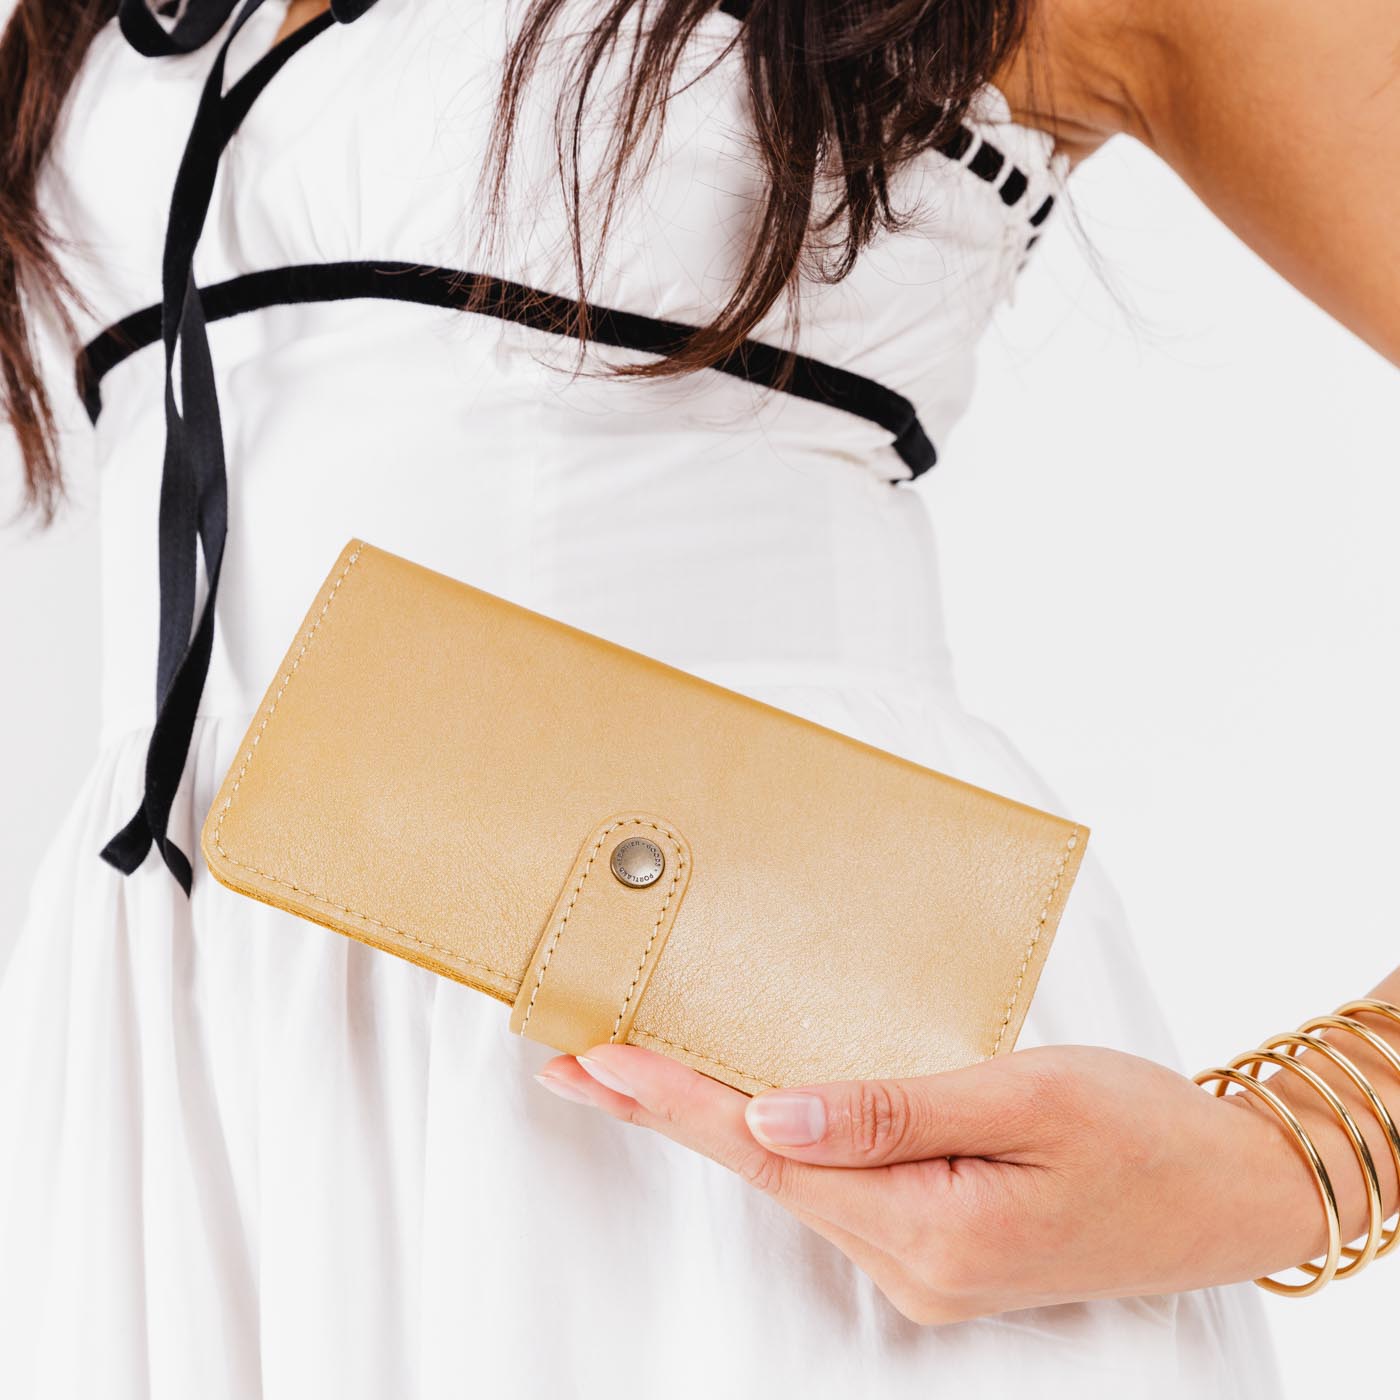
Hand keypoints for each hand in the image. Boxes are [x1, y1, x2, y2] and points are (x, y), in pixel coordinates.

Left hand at [534, 1042, 1348, 1323]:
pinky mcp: (938, 1241)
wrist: (1232, 1191)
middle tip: (571, 1061)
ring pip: (791, 1178)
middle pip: (760, 1170)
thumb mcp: (1028, 1097)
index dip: (673, 1101)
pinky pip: (835, 1183)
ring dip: (709, 1121)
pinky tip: (744, 1106)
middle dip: (661, 1110)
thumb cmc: (1147, 1134)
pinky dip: (775, 1137)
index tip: (593, 1059)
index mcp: (930, 1227)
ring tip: (631, 1073)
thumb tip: (773, 1115)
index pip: (767, 1152)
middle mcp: (912, 1259)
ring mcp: (923, 1260)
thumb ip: (896, 1110)